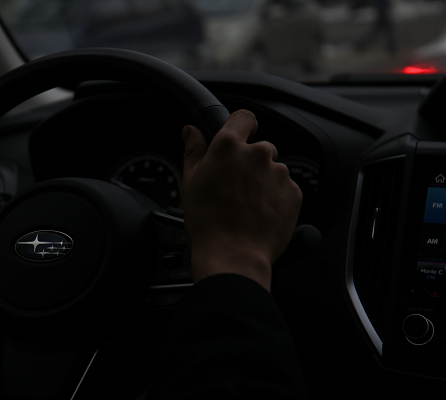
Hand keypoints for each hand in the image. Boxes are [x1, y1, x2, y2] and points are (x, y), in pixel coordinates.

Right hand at [180, 110, 301, 290]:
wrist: (234, 255)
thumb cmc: (208, 221)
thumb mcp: (191, 182)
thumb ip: (194, 150)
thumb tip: (191, 131)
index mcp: (229, 146)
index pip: (244, 117)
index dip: (241, 126)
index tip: (239, 139)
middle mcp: (257, 153)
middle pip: (259, 148)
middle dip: (250, 163)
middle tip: (235, 187)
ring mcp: (279, 172)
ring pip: (272, 170)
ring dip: (262, 181)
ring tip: (247, 205)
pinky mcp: (294, 192)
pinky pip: (285, 188)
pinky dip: (275, 197)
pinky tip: (259, 213)